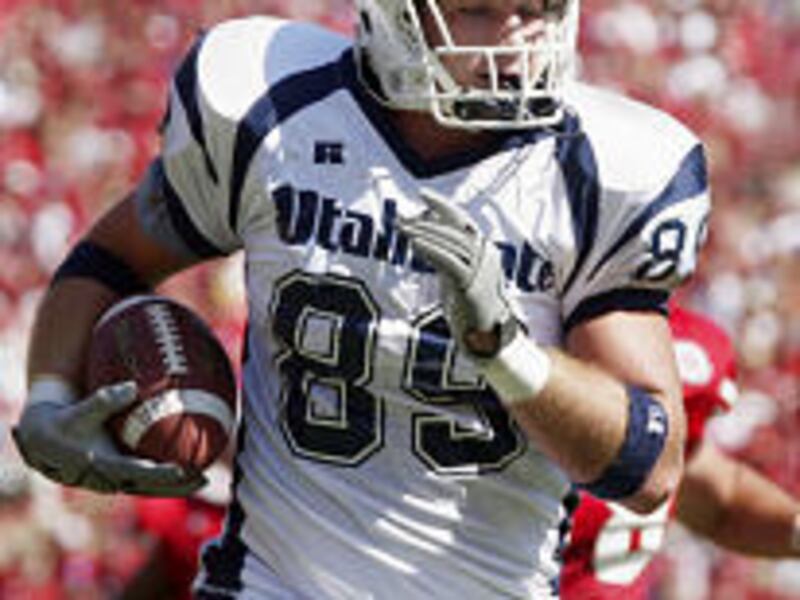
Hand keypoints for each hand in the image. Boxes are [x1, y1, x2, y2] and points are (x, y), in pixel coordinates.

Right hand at [12, 379, 205, 495]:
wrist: (42, 442)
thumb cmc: (64, 422)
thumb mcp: (80, 411)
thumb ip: (105, 401)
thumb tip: (132, 387)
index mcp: (102, 465)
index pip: (137, 472)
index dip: (159, 473)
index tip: (181, 470)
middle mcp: (110, 478)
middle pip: (149, 487)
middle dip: (176, 486)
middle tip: (204, 479)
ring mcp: (114, 481)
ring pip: (149, 489)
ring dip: (175, 488)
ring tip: (204, 481)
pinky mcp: (117, 478)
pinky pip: (146, 485)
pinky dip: (165, 484)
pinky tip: (187, 477)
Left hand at [399, 189, 517, 357]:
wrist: (487, 339)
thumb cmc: (470, 309)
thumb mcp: (456, 276)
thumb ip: (445, 255)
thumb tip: (425, 234)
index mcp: (486, 251)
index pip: (463, 220)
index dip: (443, 205)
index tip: (423, 195)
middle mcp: (487, 256)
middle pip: (454, 229)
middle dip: (426, 221)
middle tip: (401, 217)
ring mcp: (482, 270)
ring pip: (450, 242)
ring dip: (424, 233)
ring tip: (402, 229)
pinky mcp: (472, 285)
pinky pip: (449, 260)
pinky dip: (430, 249)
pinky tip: (413, 243)